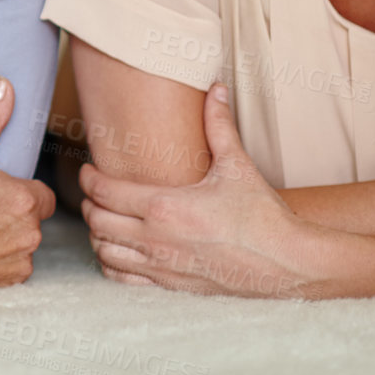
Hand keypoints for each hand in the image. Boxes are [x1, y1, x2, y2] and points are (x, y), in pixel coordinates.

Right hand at [0, 77, 56, 304]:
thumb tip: (4, 84)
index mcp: (25, 199)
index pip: (41, 194)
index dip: (20, 191)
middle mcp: (30, 232)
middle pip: (32, 219)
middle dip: (12, 215)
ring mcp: (20, 261)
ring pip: (23, 245)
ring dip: (7, 239)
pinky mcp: (8, 283)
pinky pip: (12, 269)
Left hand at [79, 84, 325, 297]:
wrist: (287, 262)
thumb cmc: (262, 215)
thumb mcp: (237, 165)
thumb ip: (218, 125)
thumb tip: (215, 88)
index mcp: (165, 206)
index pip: (104, 191)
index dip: (87, 178)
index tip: (88, 169)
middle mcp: (156, 238)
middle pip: (96, 221)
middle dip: (89, 203)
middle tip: (94, 191)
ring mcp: (161, 265)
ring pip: (103, 251)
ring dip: (97, 234)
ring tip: (105, 218)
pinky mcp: (170, 285)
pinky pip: (122, 278)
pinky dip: (111, 263)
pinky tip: (119, 250)